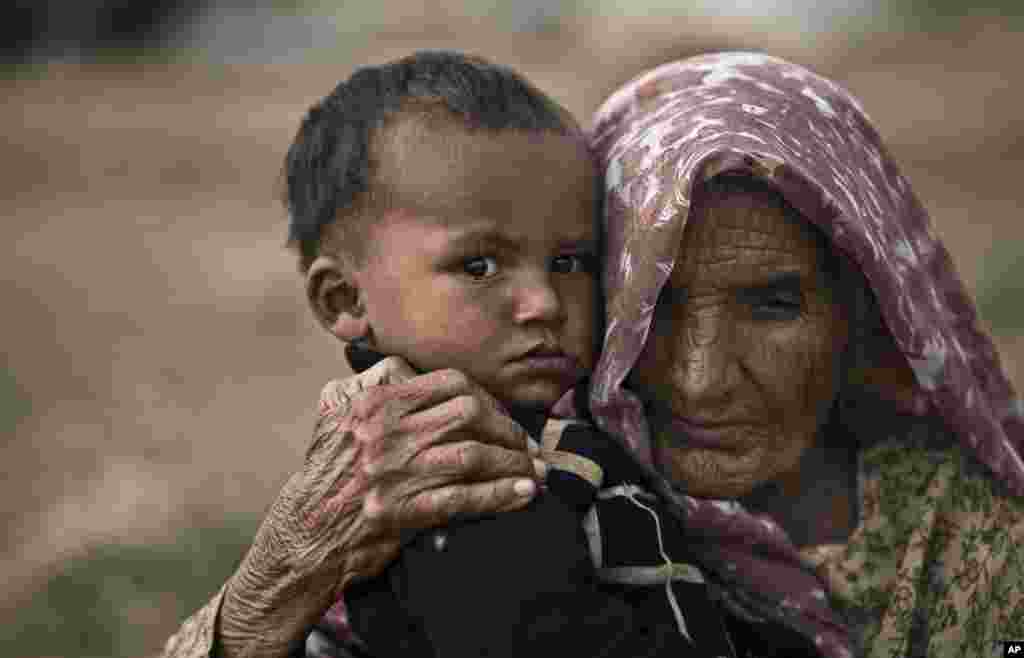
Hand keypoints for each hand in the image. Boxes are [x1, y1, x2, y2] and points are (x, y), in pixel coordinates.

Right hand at [218, 357, 544, 656]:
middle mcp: (382, 430)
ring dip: (512, 462)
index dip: (486, 398)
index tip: (500, 415)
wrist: (303, 537)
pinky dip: (500, 495)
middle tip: (524, 445)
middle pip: (469, 413)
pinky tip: (524, 493)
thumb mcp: (336, 416)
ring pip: (472, 453)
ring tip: (533, 470)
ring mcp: (391, 470)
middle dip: (507, 428)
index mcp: (372, 401)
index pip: (449, 382)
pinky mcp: (400, 511)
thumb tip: (414, 373)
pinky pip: (464, 497)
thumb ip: (374, 387)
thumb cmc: (326, 477)